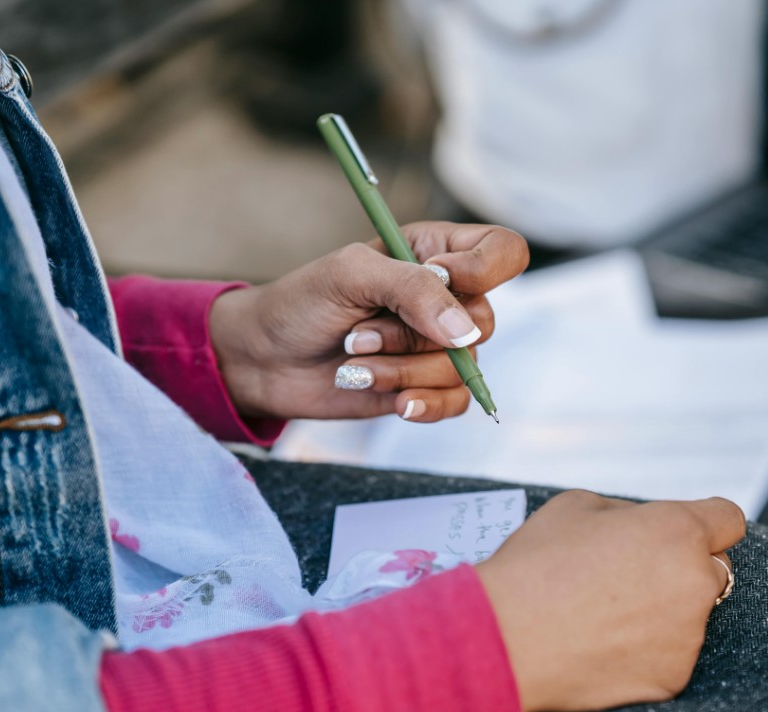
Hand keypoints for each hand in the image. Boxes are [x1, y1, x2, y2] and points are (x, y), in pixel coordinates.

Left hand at [209, 222, 528, 421]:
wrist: (263, 361)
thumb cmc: (301, 303)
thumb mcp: (351, 275)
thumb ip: (413, 290)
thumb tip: (466, 332)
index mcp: (435, 252)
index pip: (503, 252)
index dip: (483, 270)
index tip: (437, 279)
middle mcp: (444, 298)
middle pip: (482, 322)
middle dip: (414, 335)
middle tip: (360, 333)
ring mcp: (437, 345)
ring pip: (460, 368)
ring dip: (400, 370)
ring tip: (353, 362)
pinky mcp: (426, 386)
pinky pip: (455, 401)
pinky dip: (422, 403)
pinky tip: (394, 402)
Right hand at [475, 491, 745, 711]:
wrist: (506, 636)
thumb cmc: (536, 564)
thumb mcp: (578, 505)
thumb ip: (628, 512)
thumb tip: (643, 524)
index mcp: (677, 530)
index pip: (728, 518)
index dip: (707, 522)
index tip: (688, 531)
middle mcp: (695, 581)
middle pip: (714, 569)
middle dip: (683, 566)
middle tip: (633, 573)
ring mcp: (688, 634)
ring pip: (690, 614)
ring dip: (663, 609)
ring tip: (606, 611)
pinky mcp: (673, 675)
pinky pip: (670, 652)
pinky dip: (647, 647)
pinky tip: (605, 640)